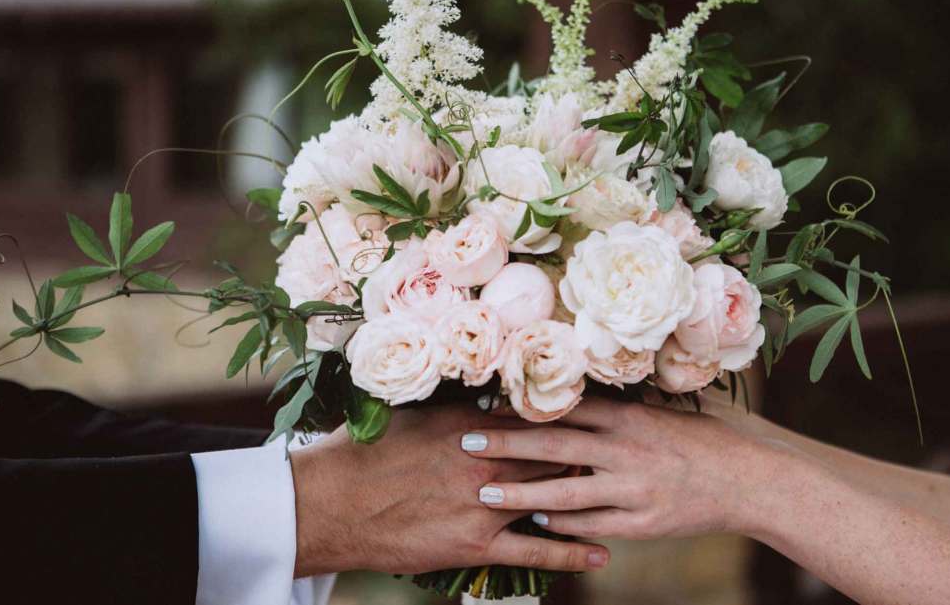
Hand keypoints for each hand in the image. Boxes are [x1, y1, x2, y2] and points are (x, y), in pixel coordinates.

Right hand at [290, 404, 610, 575]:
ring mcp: (484, 503)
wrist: (331, 504)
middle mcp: (486, 459)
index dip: (567, 415)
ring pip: (552, 495)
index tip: (595, 413)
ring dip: (585, 495)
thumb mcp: (410, 416)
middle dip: (585, 452)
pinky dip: (571, 552)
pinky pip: (535, 550)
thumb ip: (454, 408)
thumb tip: (485, 396)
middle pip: (554, 452)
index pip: (534, 415)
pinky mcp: (477, 544)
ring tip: (618, 495)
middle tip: (617, 452)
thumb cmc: (363, 454)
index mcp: (470, 424)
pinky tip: (600, 554)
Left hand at [460, 396, 791, 539]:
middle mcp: (627, 449)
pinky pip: (592, 523)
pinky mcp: (643, 523)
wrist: (754, 479)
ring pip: (565, 491)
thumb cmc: (712, 436)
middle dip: (507, 444)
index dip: (524, 406)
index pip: (566, 407)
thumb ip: (627, 403)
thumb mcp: (669, 408)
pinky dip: (562, 522)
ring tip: (485, 493)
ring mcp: (634, 489)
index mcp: (631, 415)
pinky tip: (537, 519)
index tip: (488, 404)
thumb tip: (586, 387)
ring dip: (520, 493)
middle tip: (468, 442)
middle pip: (554, 445)